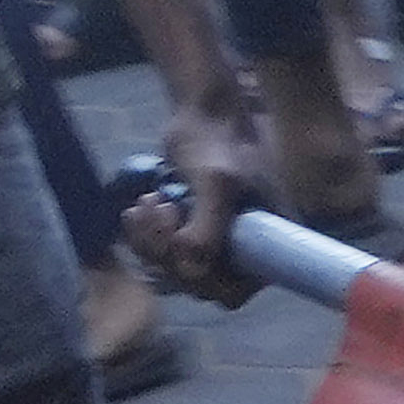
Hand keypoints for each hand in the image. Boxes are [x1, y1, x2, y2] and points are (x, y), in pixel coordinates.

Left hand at [128, 78, 279, 295]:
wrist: (200, 111)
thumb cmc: (217, 142)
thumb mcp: (217, 184)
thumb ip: (207, 229)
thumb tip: (193, 273)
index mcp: (267, 243)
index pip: (234, 291)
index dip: (203, 278)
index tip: (181, 242)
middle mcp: (244, 250)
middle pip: (198, 283)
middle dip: (168, 253)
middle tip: (158, 212)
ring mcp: (215, 242)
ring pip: (173, 270)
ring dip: (149, 242)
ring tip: (144, 204)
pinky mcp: (189, 231)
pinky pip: (160, 254)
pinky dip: (141, 236)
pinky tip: (136, 209)